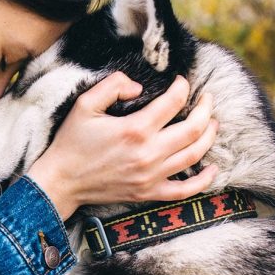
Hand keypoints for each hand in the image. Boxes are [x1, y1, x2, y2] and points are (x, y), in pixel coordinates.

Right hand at [27, 72, 218, 219]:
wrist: (62, 181)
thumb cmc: (72, 142)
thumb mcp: (84, 104)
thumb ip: (112, 85)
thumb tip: (138, 86)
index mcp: (135, 129)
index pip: (173, 102)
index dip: (182, 87)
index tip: (181, 82)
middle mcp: (148, 154)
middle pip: (193, 129)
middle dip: (205, 109)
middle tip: (207, 99)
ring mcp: (151, 176)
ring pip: (194, 155)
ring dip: (209, 137)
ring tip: (212, 123)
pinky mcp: (148, 193)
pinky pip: (184, 190)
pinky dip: (203, 181)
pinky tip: (213, 169)